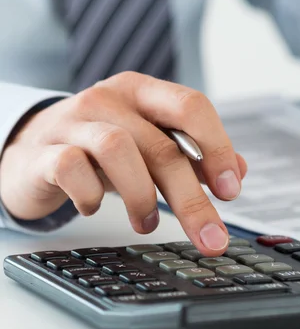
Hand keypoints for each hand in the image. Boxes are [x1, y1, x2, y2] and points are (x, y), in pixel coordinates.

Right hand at [0, 73, 246, 255]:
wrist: (31, 150)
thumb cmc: (101, 149)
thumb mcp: (150, 145)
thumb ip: (194, 156)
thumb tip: (238, 173)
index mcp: (143, 92)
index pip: (191, 106)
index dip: (218, 148)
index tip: (231, 190)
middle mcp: (109, 99)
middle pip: (161, 145)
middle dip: (191, 198)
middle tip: (209, 236)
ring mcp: (73, 121)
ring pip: (118, 150)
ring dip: (142, 197)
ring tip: (148, 222)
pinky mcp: (43, 150)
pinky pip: (71, 168)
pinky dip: (91, 195)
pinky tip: (96, 207)